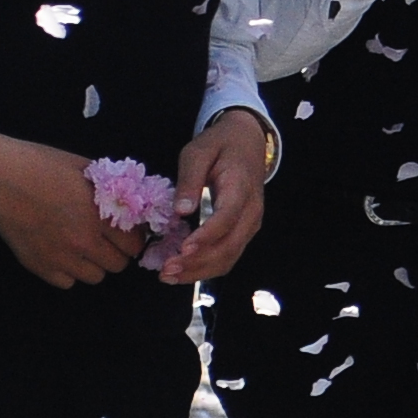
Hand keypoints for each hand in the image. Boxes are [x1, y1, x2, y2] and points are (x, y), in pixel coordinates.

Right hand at [0, 132, 141, 287]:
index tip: (127, 231)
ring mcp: (59, 257)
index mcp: (98, 215)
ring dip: (94, 263)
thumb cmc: (41, 165)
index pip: (134, 244)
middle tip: (107, 239)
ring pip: (95, 277)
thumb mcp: (85, 168)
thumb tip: (130, 201)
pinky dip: (68, 271)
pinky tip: (62, 253)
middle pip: (118, 265)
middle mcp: (82, 241)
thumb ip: (110, 189)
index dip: (134, 237)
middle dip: (118, 252)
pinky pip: (66, 283)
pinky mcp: (38, 266)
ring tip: (84, 246)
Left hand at [159, 107, 270, 284]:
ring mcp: (250, 225)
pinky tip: (181, 272)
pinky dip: (205, 269)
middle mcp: (251, 212)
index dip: (206, 236)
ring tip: (168, 276)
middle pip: (229, 246)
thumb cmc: (220, 145)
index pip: (227, 218)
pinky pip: (228, 257)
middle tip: (166, 269)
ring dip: (199, 271)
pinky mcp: (243, 232)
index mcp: (241, 188)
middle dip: (197, 262)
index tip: (182, 249)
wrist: (247, 141)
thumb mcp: (199, 151)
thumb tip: (181, 212)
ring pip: (229, 258)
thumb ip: (190, 179)